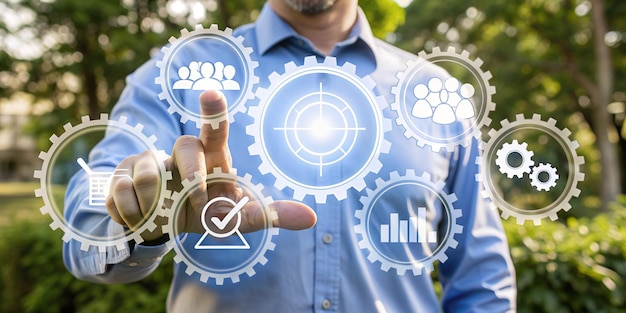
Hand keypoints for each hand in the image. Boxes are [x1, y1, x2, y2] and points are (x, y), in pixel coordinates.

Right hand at [105, 90, 316, 241]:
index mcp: (213, 158)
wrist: (162, 227)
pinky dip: (134, 216)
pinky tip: (141, 216)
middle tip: (193, 201)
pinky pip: (122, 195)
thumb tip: (312, 218)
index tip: (212, 93)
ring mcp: (148, 160)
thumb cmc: (207, 213)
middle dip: (191, 177)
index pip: (215, 130)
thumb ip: (270, 216)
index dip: (214, 112)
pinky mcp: (120, 174)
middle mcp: (181, 152)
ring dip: (159, 208)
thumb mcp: (237, 219)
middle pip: (185, 148)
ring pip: (149, 177)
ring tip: (164, 214)